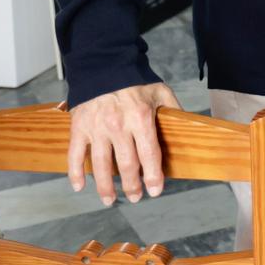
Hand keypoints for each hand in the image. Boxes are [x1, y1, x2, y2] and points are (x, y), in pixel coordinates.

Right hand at [67, 82, 180, 205]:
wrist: (103, 64)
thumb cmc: (134, 80)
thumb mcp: (160, 91)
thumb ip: (174, 110)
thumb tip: (189, 126)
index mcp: (141, 118)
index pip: (150, 154)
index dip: (154, 176)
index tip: (156, 191)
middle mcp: (118, 126)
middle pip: (126, 165)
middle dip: (132, 186)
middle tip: (136, 198)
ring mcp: (96, 128)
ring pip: (100, 166)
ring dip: (105, 187)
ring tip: (110, 200)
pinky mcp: (79, 127)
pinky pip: (75, 155)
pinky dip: (75, 173)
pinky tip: (79, 186)